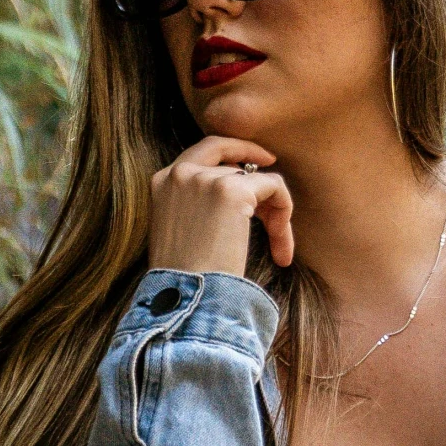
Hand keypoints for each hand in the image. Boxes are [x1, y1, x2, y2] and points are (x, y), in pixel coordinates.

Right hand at [147, 136, 294, 274]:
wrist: (186, 297)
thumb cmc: (184, 279)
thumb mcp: (177, 232)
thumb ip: (194, 205)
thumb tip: (233, 193)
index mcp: (161, 182)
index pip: (198, 154)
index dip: (227, 154)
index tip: (250, 165)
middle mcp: (180, 173)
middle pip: (223, 148)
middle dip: (250, 154)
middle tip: (273, 164)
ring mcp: (206, 179)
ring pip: (255, 178)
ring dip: (273, 212)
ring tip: (277, 248)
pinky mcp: (233, 190)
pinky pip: (274, 187)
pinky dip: (284, 213)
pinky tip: (280, 248)